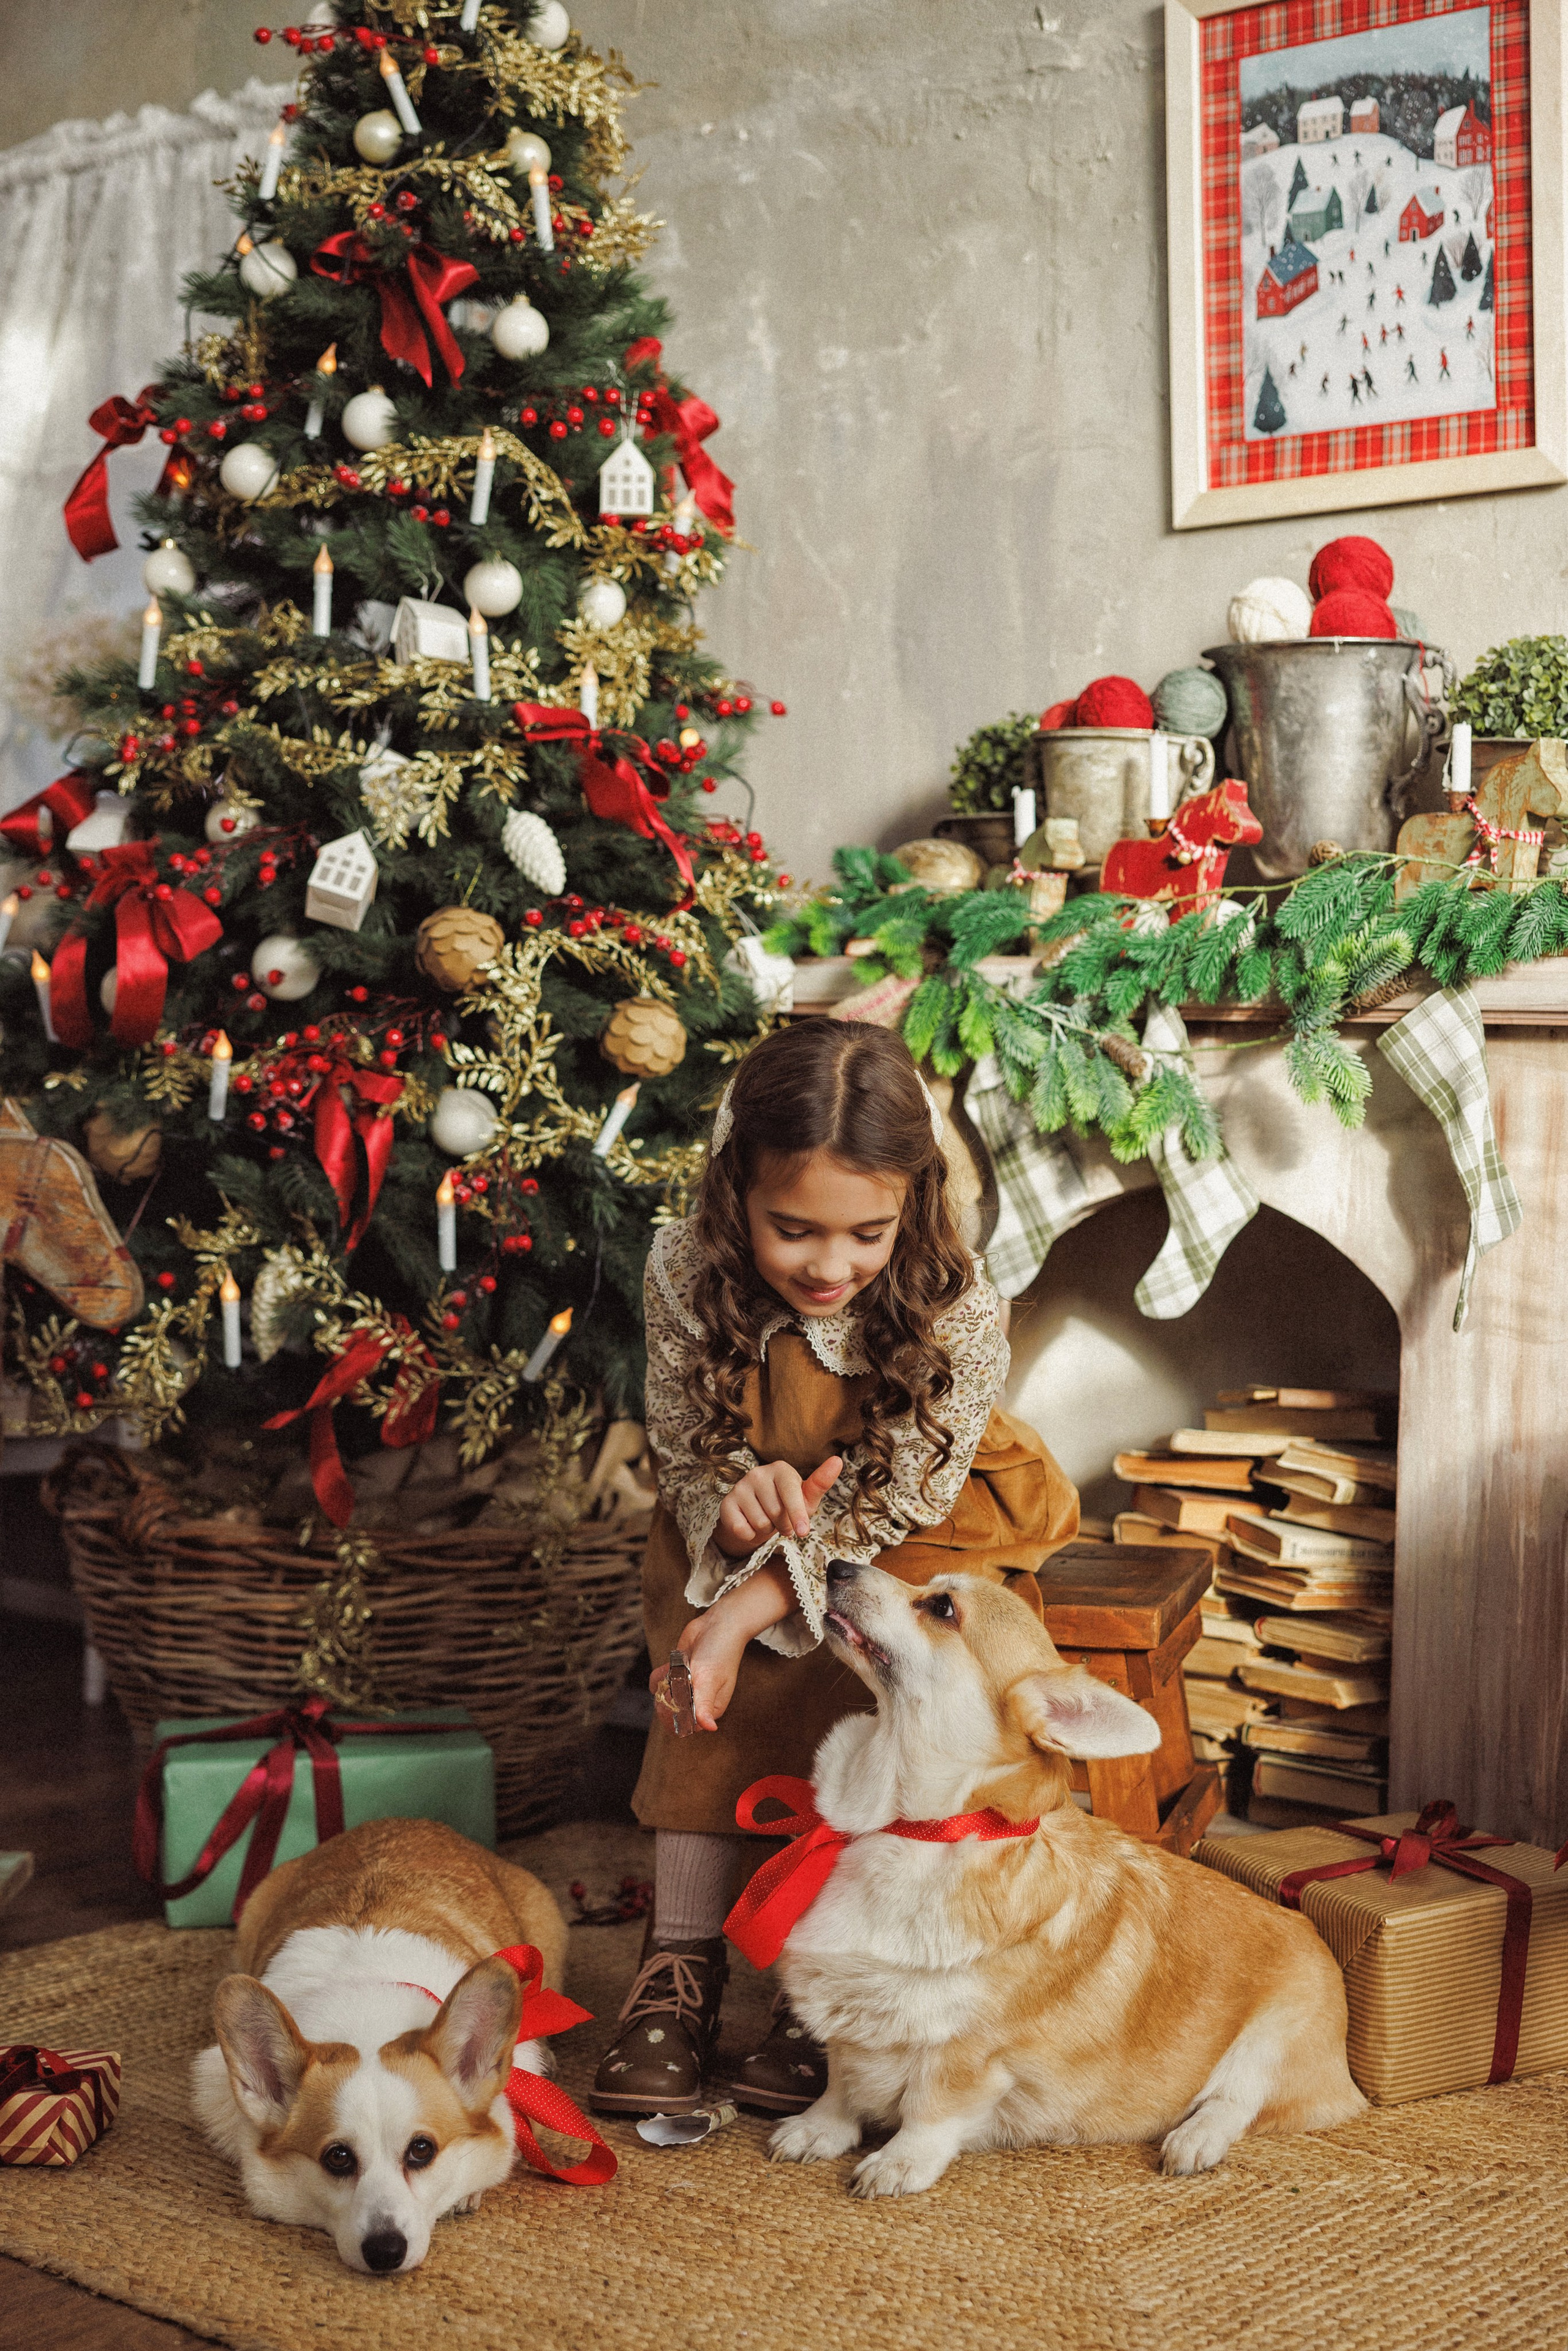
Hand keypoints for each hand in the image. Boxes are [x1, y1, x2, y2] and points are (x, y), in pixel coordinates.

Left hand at [652, 1561, 796, 1730]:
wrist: (719, 1623)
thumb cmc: (720, 1652)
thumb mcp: (710, 1679)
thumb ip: (705, 1705)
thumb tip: (711, 1728)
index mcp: (710, 1707)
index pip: (685, 1725)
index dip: (674, 1717)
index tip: (673, 1701)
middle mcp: (698, 1699)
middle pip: (671, 1712)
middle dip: (667, 1698)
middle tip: (675, 1682)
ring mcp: (687, 1685)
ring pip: (663, 1696)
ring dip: (664, 1684)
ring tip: (677, 1671)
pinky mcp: (679, 1672)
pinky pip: (660, 1681)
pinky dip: (660, 1674)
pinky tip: (671, 1665)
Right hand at [715, 1455, 842, 1557]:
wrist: (756, 1515)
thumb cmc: (787, 1505)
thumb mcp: (806, 1498)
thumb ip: (820, 1483)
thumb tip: (838, 1460)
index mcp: (781, 1469)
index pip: (790, 1492)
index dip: (797, 1514)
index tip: (802, 1532)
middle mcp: (758, 1473)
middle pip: (777, 1512)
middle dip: (784, 1525)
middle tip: (782, 1521)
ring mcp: (740, 1487)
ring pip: (761, 1523)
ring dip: (767, 1530)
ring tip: (767, 1520)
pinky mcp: (726, 1503)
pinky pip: (741, 1529)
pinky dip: (749, 1535)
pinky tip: (751, 1524)